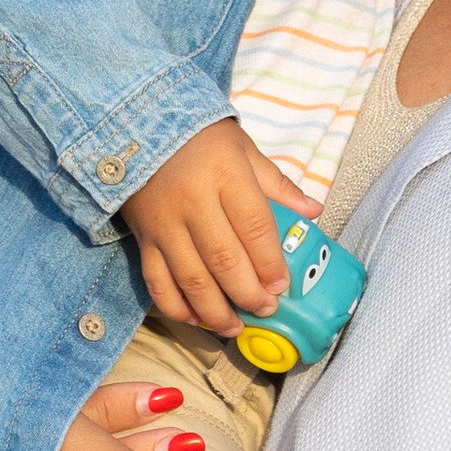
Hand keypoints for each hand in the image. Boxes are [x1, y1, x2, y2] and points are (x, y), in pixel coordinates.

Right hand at [119, 119, 322, 335]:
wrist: (137, 124)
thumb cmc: (199, 137)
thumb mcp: (243, 149)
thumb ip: (277, 184)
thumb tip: (313, 212)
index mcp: (224, 174)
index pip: (254, 226)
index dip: (270, 262)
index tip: (282, 286)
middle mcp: (193, 202)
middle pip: (224, 259)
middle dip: (248, 293)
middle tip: (265, 310)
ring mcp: (164, 224)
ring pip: (190, 278)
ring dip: (215, 311)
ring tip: (235, 327)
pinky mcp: (143, 239)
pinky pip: (157, 282)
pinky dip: (176, 307)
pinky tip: (196, 320)